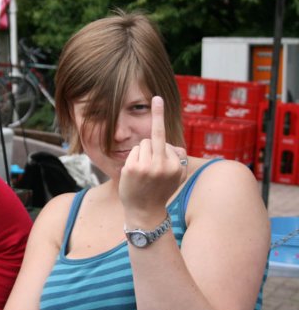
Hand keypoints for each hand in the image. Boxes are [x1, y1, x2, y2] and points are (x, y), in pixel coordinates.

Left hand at [119, 96, 186, 221]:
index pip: (164, 138)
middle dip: (150, 147)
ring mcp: (146, 167)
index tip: (156, 97)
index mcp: (175, 165)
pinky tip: (135, 175)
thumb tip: (174, 145)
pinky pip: (133, 152)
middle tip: (149, 167)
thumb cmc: (160, 190)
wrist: (145, 212)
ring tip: (143, 172)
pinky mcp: (132, 169)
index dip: (159, 123)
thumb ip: (178, 158)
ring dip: (141, 154)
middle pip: (153, 138)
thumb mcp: (177, 176)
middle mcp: (162, 165)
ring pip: (141, 144)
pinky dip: (132, 159)